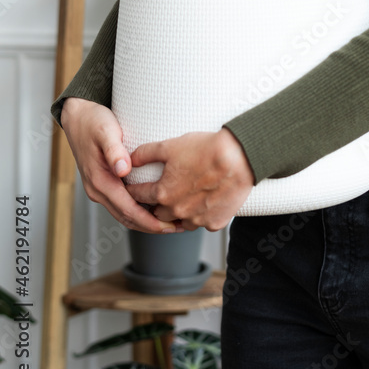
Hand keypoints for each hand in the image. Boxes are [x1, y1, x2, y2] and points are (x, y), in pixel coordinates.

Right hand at [60, 97, 182, 234]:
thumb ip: (114, 151)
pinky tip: (155, 209)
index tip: (168, 225)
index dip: (149, 220)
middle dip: (152, 226)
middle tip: (178, 227)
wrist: (77, 117)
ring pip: (124, 214)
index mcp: (100, 181)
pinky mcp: (104, 185)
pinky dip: (139, 212)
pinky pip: (122, 205)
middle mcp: (98, 190)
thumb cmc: (93, 122)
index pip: (127, 209)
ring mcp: (100, 189)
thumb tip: (123, 170)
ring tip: (171, 223)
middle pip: (127, 217)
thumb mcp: (106, 132)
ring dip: (146, 222)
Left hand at [124, 128, 255, 231]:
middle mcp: (177, 211)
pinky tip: (204, 202)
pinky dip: (201, 215)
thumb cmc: (207, 149)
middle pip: (158, 212)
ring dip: (178, 213)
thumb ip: (146, 153)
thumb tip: (129, 159)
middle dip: (156, 204)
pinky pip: (202, 223)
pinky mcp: (215, 222)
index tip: (134, 187)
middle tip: (160, 193)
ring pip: (180, 222)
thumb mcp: (171, 146)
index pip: (139, 196)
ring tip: (182, 199)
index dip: (135, 189)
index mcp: (163, 193)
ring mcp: (197, 219)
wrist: (239, 157)